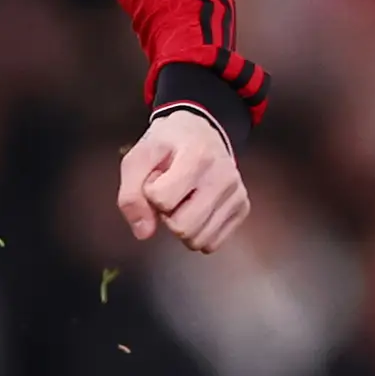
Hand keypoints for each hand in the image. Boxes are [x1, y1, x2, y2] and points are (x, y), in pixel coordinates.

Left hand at [117, 107, 247, 253]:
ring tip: (184, 199)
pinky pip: (213, 243)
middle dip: (167, 215)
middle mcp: (223, 176)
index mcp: (198, 156)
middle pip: (182, 227)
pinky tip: (196, 209)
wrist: (200, 132)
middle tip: (170, 193)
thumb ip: (130, 195)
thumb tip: (144, 232)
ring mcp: (237, 194)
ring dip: (182, 225)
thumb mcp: (138, 159)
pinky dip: (198, 232)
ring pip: (198, 240)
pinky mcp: (243, 208)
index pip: (161, 200)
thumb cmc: (167, 145)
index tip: (157, 178)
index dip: (150, 192)